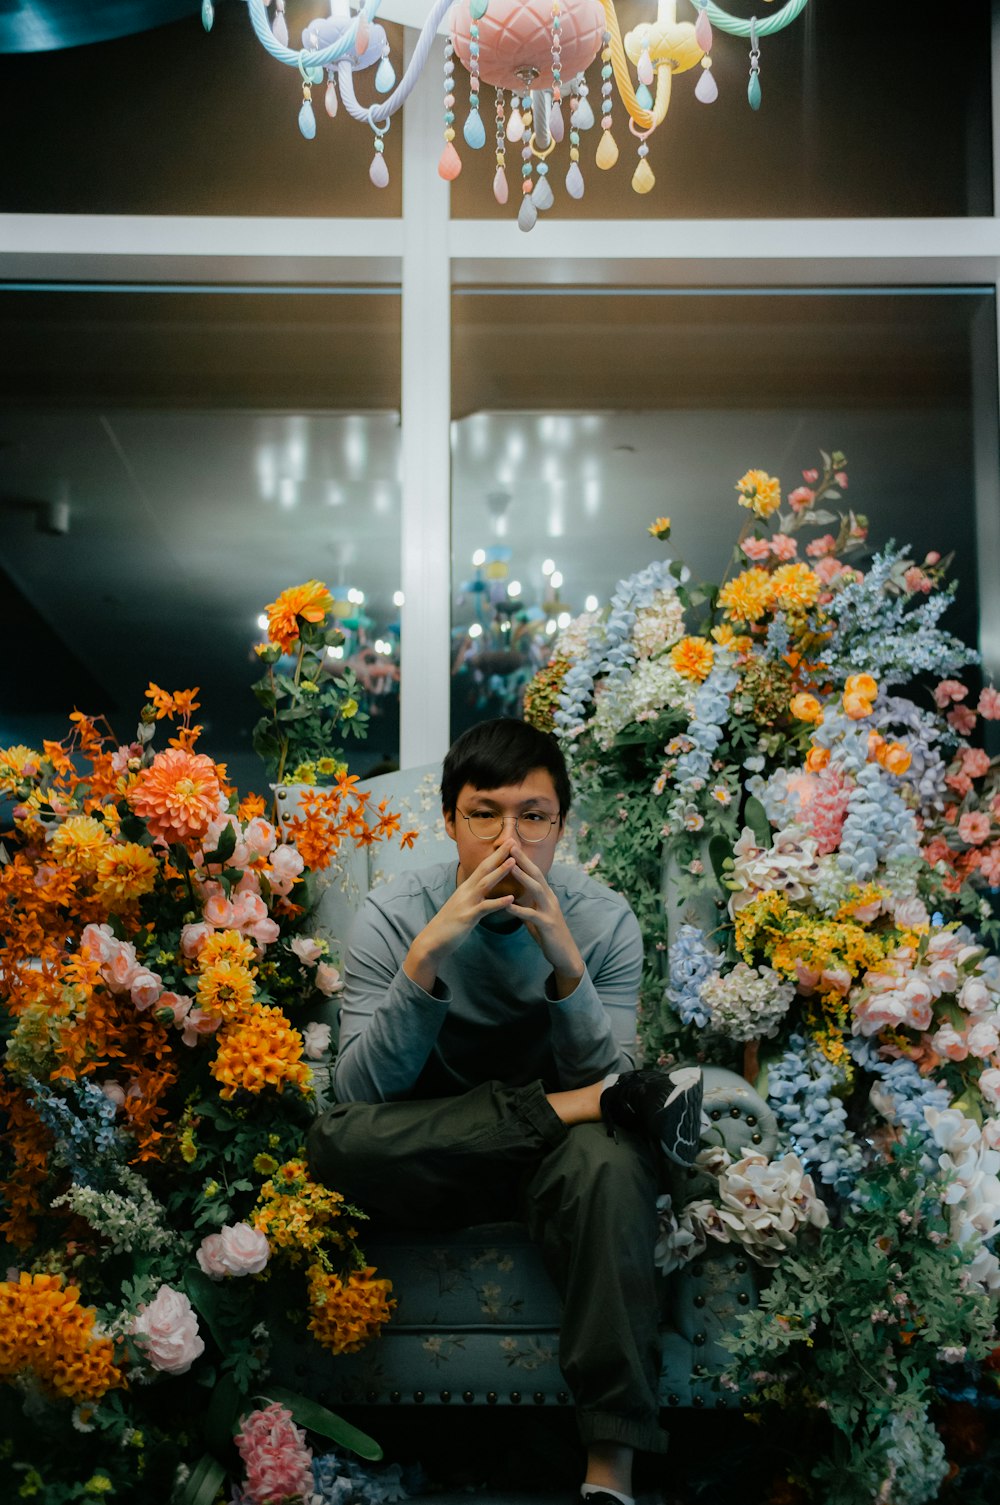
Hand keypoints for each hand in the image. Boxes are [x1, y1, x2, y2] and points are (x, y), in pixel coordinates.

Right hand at [402, 841, 517, 990]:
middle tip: (513, 841)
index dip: (495, 855)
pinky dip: (498, 902)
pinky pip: (485, 908)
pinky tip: (511, 899)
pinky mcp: (467, 917)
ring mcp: (466, 903)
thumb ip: (471, 896)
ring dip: (500, 872)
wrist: (431, 941)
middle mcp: (466, 892)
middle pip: (484, 869)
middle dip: (499, 855)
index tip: (508, 843)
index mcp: (466, 888)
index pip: (483, 867)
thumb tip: (481, 889)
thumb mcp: (461, 905)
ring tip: (514, 862)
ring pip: (485, 884)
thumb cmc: (448, 925)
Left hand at [505, 844, 584, 996]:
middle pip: (537, 874)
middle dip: (523, 860)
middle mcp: (550, 898)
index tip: (511, 845)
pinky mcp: (547, 925)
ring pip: (536, 889)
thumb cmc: (549, 934)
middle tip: (511, 846)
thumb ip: (527, 905)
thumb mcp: (536, 916)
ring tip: (511, 867)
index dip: (523, 859)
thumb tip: (514, 897)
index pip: (534, 872)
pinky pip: (531, 915)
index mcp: (547, 895)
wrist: (565, 954)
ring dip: (523, 877)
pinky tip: (508, 905)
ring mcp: (550, 911)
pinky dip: (519, 909)